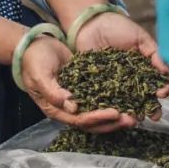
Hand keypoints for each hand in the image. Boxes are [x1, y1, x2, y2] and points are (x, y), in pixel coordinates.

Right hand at [19, 35, 137, 132]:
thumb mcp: (40, 76)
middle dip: (112, 122)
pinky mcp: (84, 87)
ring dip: (116, 115)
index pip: (80, 120)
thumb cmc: (34, 60)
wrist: (33, 45)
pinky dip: (113, 99)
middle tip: (132, 119)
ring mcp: (76, 98)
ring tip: (135, 113)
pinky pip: (100, 97)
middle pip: (93, 122)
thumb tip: (72, 107)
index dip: (98, 118)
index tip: (115, 113)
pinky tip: (129, 97)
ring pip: (99, 112)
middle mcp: (68, 108)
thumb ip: (54, 92)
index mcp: (56, 109)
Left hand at [74, 11, 168, 118]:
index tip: (162, 93)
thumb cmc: (118, 28)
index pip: (156, 84)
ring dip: (131, 113)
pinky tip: (114, 113)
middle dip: (150, 108)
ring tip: (135, 119)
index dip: (162, 90)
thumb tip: (166, 72)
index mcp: (143, 70)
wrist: (91, 23)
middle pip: (143, 99)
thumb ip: (154, 53)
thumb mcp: (140, 37)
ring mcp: (114, 86)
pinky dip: (109, 107)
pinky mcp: (96, 87)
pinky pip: (104, 99)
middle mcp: (130, 82)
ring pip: (125, 103)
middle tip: (154, 116)